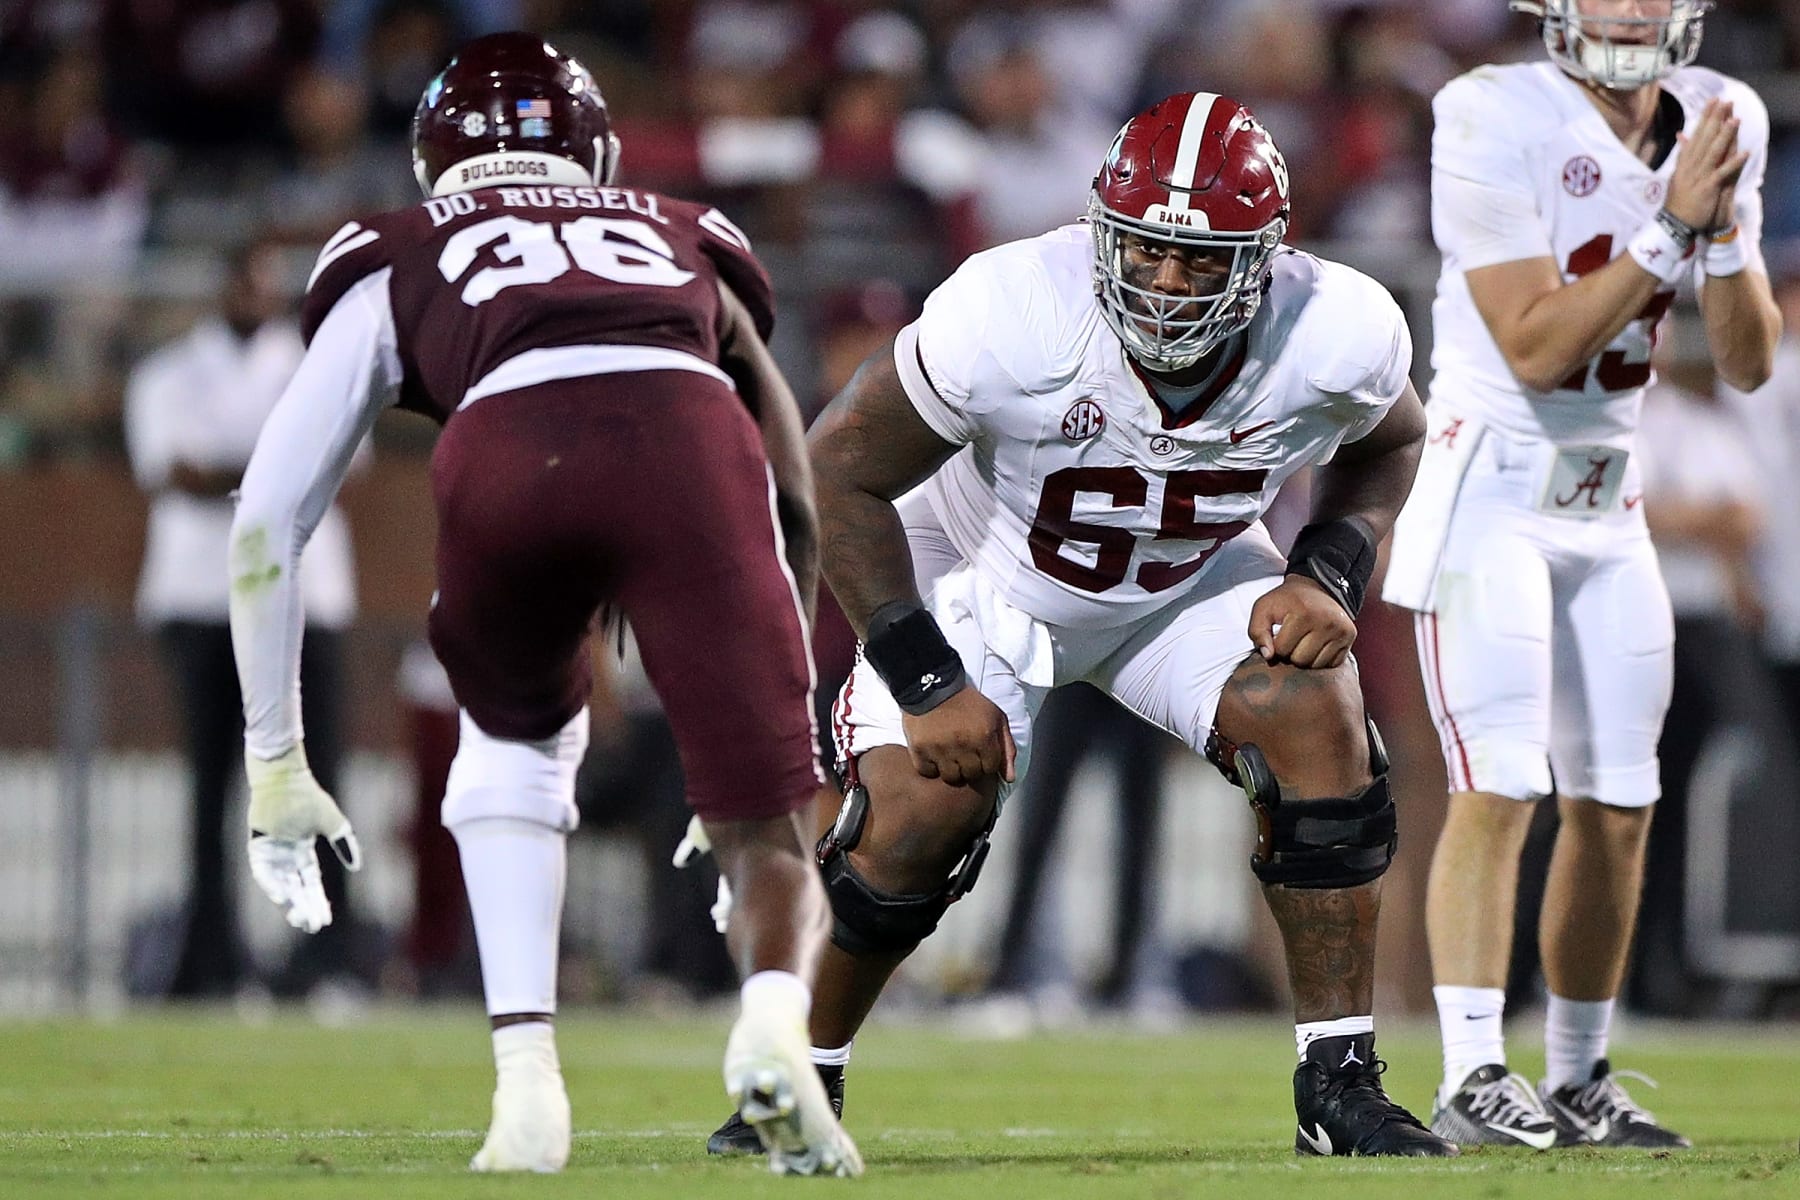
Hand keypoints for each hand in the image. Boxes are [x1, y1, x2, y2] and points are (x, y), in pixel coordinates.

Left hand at [244, 743, 360, 933]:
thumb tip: (357, 866)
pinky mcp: (258, 848)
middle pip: (297, 889)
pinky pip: (263, 872)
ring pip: (281, 885)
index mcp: (303, 852)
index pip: (311, 883)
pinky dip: (271, 884)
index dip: (318, 901)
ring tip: (299, 916)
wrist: (285, 779)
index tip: (324, 919)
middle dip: (305, 907)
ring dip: (290, 901)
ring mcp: (271, 854)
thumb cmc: (308, 796)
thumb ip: (344, 842)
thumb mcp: (333, 822)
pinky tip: (282, 896)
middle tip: (313, 926)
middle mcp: (286, 857)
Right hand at [899, 684, 1016, 787]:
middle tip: (964, 753)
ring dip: (951, 769)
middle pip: (971, 775)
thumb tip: (1009, 778)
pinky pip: (928, 772)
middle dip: (970, 767)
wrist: (932, 686)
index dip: (986, 762)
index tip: (979, 753)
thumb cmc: (968, 702)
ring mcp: (941, 750)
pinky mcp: (920, 750)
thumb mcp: (996, 717)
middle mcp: (964, 746)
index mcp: (984, 738)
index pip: (990, 769)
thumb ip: (1006, 748)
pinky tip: (934, 754)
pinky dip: (931, 766)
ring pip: (951, 777)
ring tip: (949, 755)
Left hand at [1248, 575, 1356, 668]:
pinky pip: (1331, 664)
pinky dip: (1321, 658)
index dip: (1275, 645)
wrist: (1318, 588)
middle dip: (1291, 653)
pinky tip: (1317, 644)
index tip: (1279, 634)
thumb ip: (1257, 631)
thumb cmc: (1287, 601)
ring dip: (1306, 658)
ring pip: (1315, 665)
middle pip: (1299, 660)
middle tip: (1293, 638)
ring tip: (1304, 641)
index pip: (1281, 649)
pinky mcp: (1350, 638)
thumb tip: (1268, 656)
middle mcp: (1327, 622)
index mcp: (1304, 613)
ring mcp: (1341, 631)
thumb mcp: (1264, 608)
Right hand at [1666, 99, 1747, 233]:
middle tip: (1724, 102)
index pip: (1696, 135)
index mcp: (1685, 162)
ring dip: (1724, 137)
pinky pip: (1721, 174)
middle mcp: (1691, 166)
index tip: (1713, 101)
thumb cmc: (1677, 200)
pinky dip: (1733, 164)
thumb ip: (1682, 154)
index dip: (1705, 117)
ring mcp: (1698, 177)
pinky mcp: (1707, 189)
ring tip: (1735, 120)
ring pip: (1713, 153)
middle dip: (1715, 120)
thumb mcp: (1677, 173)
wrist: (1674, 223)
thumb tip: (1682, 135)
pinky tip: (1744, 154)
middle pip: (1704, 139)